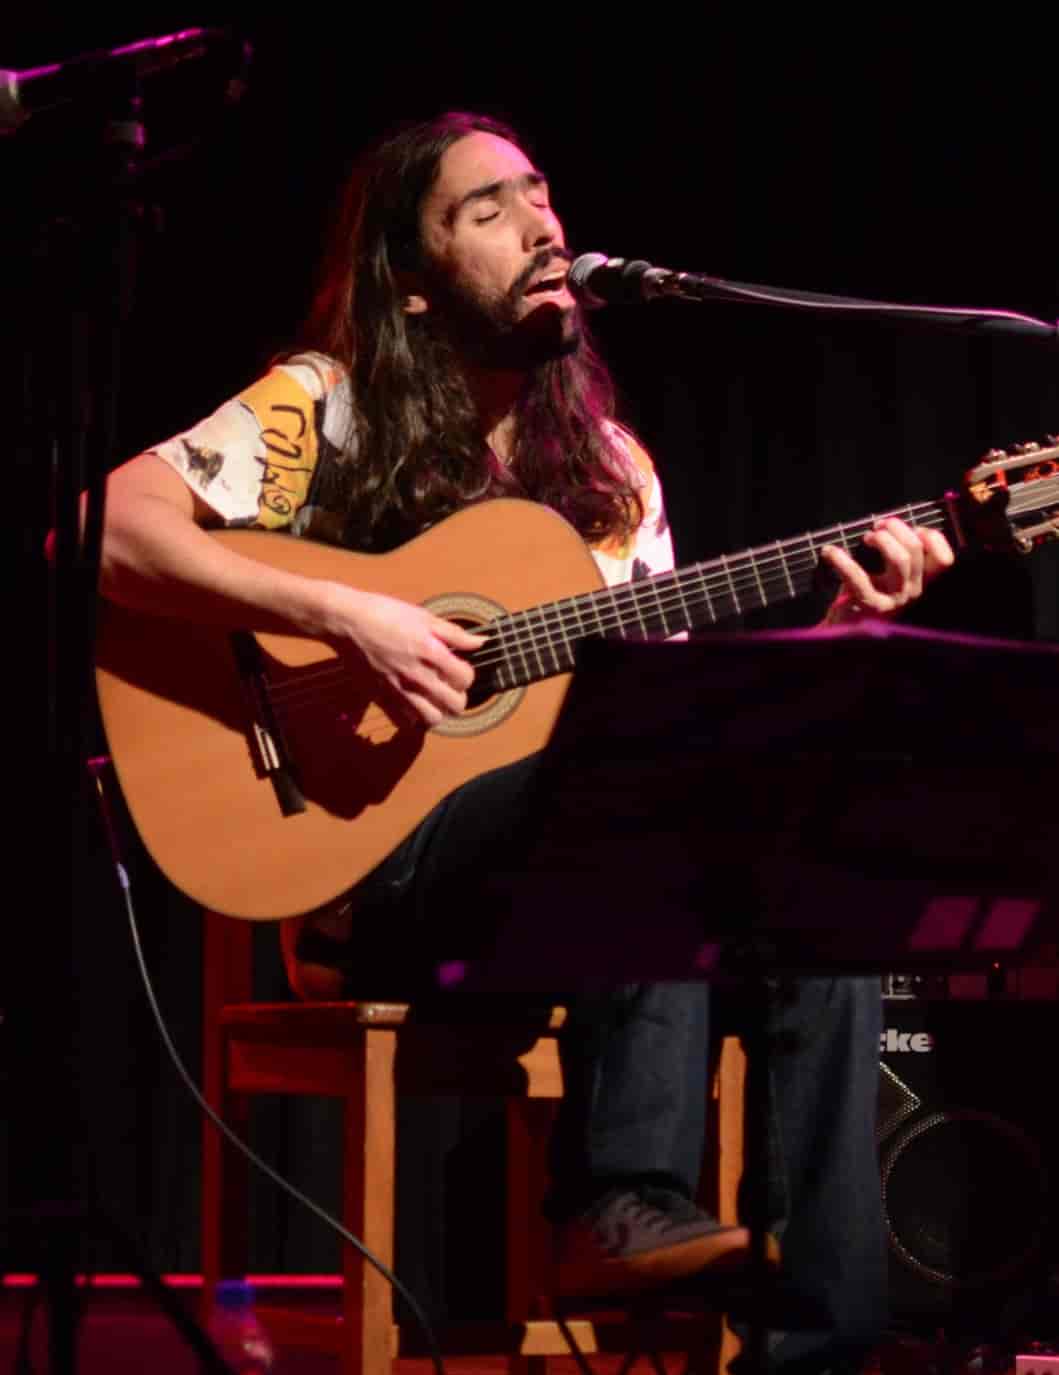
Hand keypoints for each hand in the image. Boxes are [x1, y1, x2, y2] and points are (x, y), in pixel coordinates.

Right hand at [319, 582, 484, 727]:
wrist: (346, 622)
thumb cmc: (384, 613)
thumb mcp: (423, 616)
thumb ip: (454, 633)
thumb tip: (480, 641)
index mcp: (430, 651)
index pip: (465, 678)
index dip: (466, 675)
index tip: (457, 668)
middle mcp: (416, 674)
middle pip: (455, 704)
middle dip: (458, 697)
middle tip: (449, 687)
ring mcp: (398, 689)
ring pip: (432, 719)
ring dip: (438, 711)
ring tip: (433, 699)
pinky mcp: (381, 697)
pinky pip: (404, 723)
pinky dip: (413, 719)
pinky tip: (413, 704)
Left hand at [820, 517, 954, 625]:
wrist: (844, 633)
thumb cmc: (865, 596)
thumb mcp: (888, 577)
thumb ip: (897, 555)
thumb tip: (890, 526)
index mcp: (920, 583)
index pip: (944, 559)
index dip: (931, 537)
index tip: (910, 530)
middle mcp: (912, 591)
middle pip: (915, 549)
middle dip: (896, 528)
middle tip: (877, 527)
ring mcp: (893, 600)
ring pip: (900, 558)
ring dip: (881, 539)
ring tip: (866, 538)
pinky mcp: (869, 606)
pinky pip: (857, 576)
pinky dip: (841, 560)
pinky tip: (829, 552)